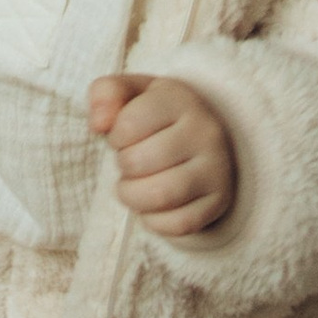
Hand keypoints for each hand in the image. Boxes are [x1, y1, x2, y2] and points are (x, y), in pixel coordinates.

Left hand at [88, 75, 236, 238]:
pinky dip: (155, 220)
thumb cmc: (155, 116)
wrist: (201, 140)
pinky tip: (152, 205)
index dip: (115, 136)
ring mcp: (217, 169)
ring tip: (133, 186)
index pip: (128, 124)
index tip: (123, 136)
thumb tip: (98, 123)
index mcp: (180, 100)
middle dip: (123, 167)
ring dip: (133, 196)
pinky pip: (179, 224)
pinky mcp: (219, 201)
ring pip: (160, 195)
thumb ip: (105, 93)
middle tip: (129, 163)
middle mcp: (205, 132)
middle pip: (139, 162)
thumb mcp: (130, 93)